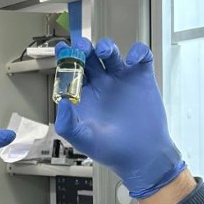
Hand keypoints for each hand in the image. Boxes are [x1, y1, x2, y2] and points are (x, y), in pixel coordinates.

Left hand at [54, 38, 184, 198]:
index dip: (65, 57)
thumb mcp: (84, 140)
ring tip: (104, 52)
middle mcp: (101, 83)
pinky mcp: (142, 78)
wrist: (142, 156)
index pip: (70, 70)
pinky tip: (133, 60)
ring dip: (106, 47)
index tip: (61, 48)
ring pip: (112, 52)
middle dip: (84, 47)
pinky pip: (141, 57)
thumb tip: (61, 102)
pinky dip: (138, 52)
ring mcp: (121, 79)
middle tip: (81, 47)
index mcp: (84, 94)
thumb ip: (68, 124)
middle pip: (89, 56)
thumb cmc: (111, 150)